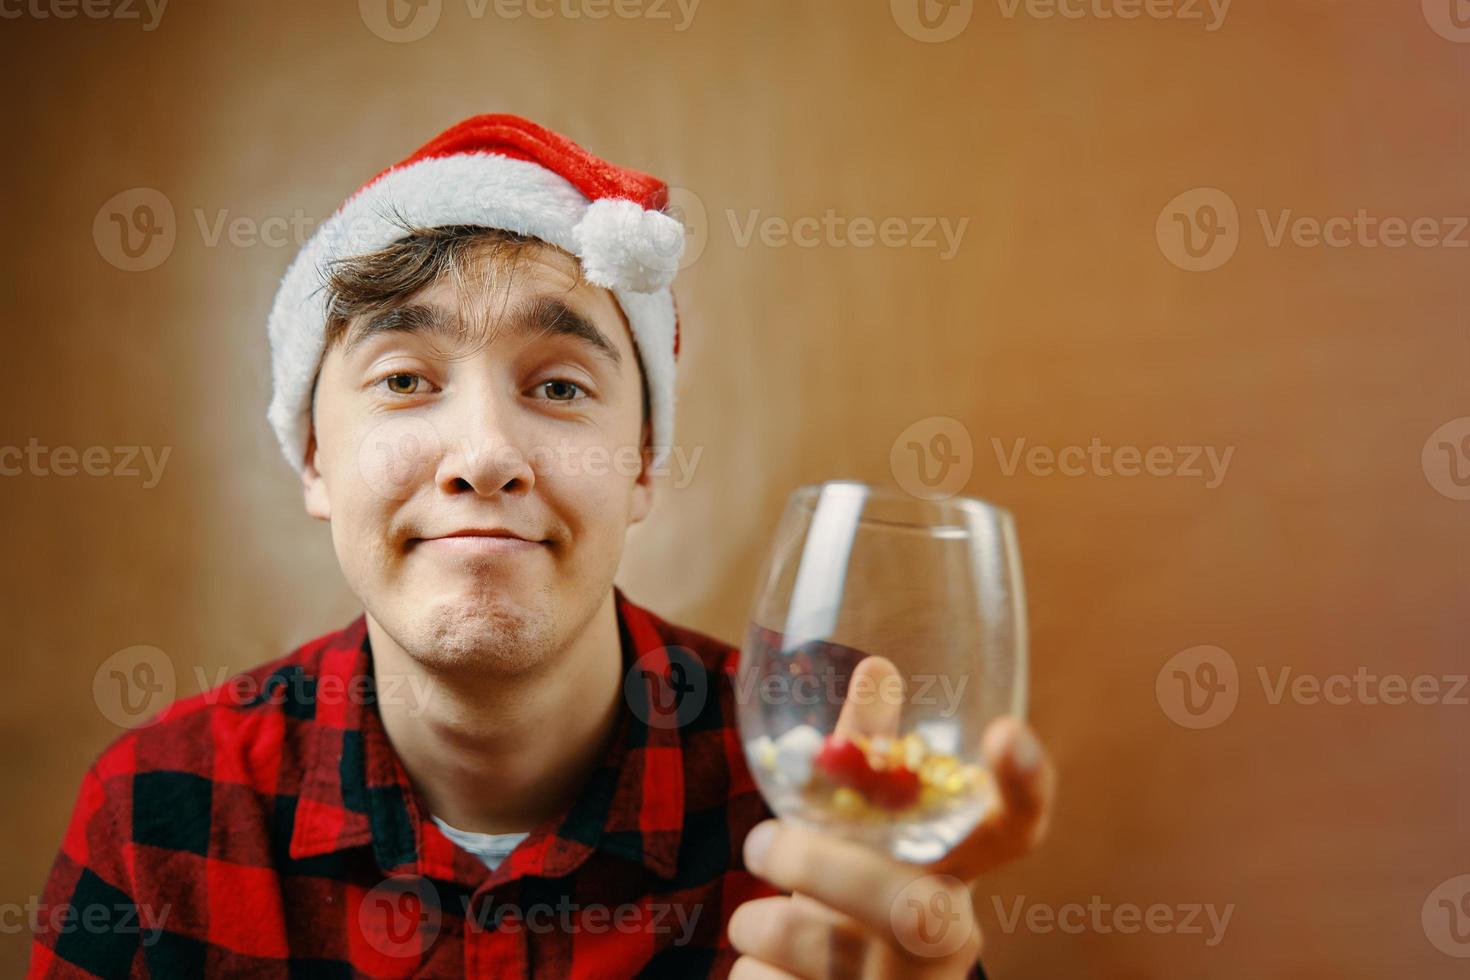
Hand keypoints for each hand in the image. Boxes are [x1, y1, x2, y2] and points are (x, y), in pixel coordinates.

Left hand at [729, 658, 1055, 978]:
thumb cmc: (849, 908)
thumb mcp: (860, 843)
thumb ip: (865, 763)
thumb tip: (876, 667)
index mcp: (954, 879)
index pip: (1014, 835)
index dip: (1023, 788)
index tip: (1005, 731)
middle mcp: (946, 944)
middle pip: (910, 907)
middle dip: (823, 865)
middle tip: (761, 840)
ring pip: (816, 947)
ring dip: (765, 919)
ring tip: (764, 920)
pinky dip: (752, 973)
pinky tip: (771, 975)